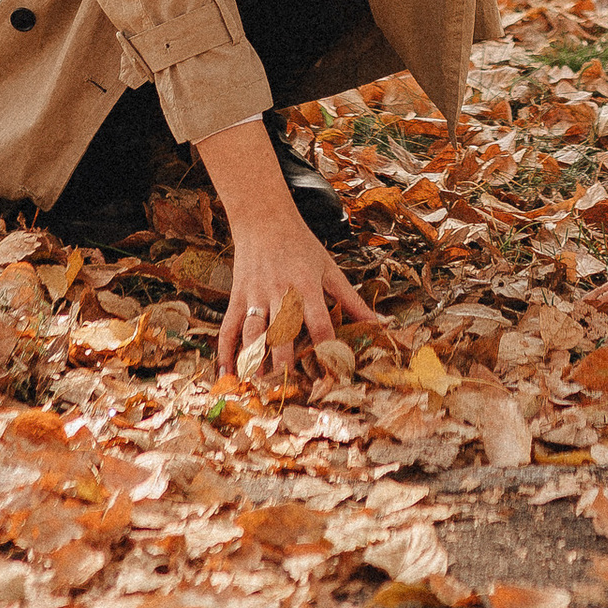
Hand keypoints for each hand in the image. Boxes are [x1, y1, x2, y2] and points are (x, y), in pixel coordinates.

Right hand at [198, 112, 379, 380]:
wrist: (263, 218)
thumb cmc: (301, 245)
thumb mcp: (330, 269)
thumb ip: (353, 301)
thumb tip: (382, 325)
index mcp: (306, 286)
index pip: (318, 322)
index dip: (326, 348)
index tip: (333, 372)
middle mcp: (279, 292)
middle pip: (283, 332)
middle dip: (286, 362)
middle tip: (292, 389)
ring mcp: (254, 296)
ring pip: (253, 333)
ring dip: (255, 360)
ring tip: (259, 387)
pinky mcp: (236, 297)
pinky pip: (228, 328)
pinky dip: (225, 352)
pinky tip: (227, 374)